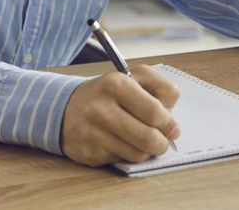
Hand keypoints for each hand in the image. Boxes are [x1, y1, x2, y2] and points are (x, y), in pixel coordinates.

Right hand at [60, 64, 181, 166]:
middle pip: (148, 138)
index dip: (169, 123)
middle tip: (161, 140)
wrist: (65, 108)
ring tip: (140, 139)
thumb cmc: (108, 93)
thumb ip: (162, 90)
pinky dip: (126, 154)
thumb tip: (173, 125)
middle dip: (161, 142)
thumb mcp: (135, 77)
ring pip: (137, 154)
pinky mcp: (88, 152)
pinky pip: (121, 161)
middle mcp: (101, 108)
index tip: (171, 126)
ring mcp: (92, 132)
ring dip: (145, 150)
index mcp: (116, 84)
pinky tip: (120, 143)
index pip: (155, 112)